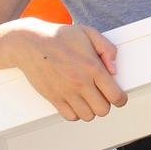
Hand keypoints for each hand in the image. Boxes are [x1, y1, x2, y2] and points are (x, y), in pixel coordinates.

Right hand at [12, 19, 126, 121]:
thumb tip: (114, 70)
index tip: (118, 96)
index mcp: (93, 68)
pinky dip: (76, 113)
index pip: (115, 96)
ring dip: (91, 109)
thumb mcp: (88, 33)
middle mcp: (80, 83)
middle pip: (103, 110)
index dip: (121, 99)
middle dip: (106, 103)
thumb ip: (107, 49)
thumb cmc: (59, 37)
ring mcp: (66, 92)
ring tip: (88, 98)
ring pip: (87, 116)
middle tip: (101, 94)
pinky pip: (70, 117)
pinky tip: (76, 101)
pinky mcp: (53, 98)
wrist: (29, 43)